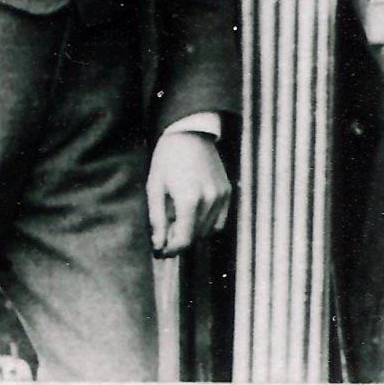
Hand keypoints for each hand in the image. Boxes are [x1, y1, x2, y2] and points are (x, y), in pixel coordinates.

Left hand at [146, 126, 232, 256]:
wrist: (190, 133)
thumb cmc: (167, 159)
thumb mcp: (155, 188)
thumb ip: (157, 220)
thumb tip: (159, 245)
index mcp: (190, 200)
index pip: (183, 240)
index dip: (170, 250)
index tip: (159, 251)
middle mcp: (210, 199)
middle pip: (196, 237)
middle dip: (179, 241)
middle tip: (165, 234)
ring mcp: (222, 195)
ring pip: (209, 231)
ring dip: (193, 233)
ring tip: (178, 221)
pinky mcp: (228, 191)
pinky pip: (221, 220)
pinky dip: (208, 224)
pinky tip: (194, 216)